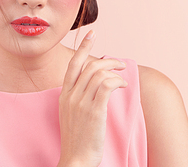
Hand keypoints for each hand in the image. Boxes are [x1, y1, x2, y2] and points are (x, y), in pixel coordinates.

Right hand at [57, 31, 127, 166]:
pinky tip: (123, 86)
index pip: (73, 64)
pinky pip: (107, 85)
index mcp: (64, 95)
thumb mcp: (70, 113)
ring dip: (115, 71)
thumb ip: (77, 96)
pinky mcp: (94, 111)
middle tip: (119, 63)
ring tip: (123, 77)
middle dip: (107, 60)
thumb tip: (93, 81)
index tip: (92, 34)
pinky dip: (117, 81)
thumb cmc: (77, 139)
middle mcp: (71, 96)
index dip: (83, 47)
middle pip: (89, 66)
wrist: (76, 160)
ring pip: (99, 73)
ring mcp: (81, 103)